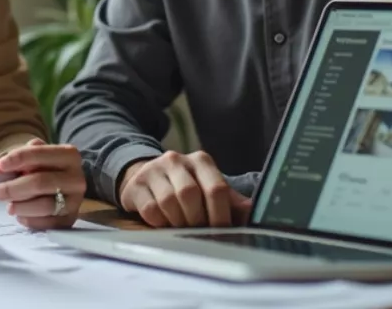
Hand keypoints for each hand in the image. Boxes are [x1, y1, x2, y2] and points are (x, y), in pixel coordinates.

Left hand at [0, 139, 86, 229]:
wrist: (64, 187)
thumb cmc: (42, 170)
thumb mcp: (27, 160)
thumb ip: (5, 163)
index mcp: (68, 155)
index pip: (39, 154)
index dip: (18, 159)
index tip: (0, 165)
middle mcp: (76, 178)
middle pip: (41, 182)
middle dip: (14, 188)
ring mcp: (75, 201)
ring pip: (45, 205)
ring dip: (21, 206)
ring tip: (9, 206)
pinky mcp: (70, 220)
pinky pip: (47, 223)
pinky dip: (29, 220)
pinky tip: (20, 215)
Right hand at [117, 150, 250, 228]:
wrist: (147, 177)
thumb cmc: (186, 188)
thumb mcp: (209, 189)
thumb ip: (231, 202)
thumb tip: (255, 214)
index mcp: (201, 161)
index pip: (216, 188)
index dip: (220, 214)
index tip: (221, 230)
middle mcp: (176, 160)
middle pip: (190, 194)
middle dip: (197, 219)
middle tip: (198, 231)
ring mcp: (153, 170)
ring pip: (168, 201)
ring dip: (177, 222)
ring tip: (181, 227)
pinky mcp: (135, 185)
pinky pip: (150, 210)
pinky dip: (160, 222)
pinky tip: (164, 223)